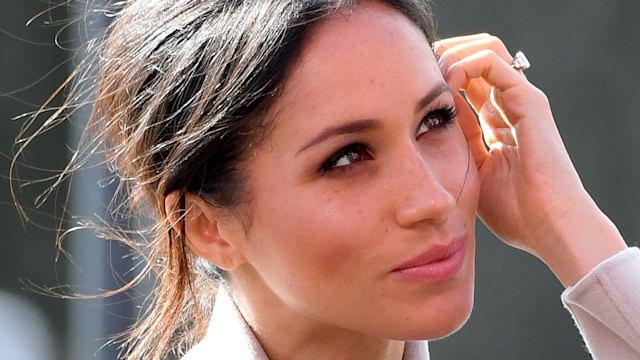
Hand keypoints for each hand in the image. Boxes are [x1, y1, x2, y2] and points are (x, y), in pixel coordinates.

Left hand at [435, 34, 626, 285]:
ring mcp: (521, 102)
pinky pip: (493, 63)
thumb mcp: (472, 174)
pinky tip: (448, 81)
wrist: (549, 227)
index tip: (412, 91)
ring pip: (485, 52)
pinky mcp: (529, 101)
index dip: (438, 81)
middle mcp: (511, 107)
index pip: (466, 85)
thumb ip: (458, 147)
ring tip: (432, 76)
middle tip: (419, 74)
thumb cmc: (515, 213)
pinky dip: (465, 63)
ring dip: (452, 55)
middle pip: (476, 62)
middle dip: (443, 59)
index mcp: (498, 124)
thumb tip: (430, 129)